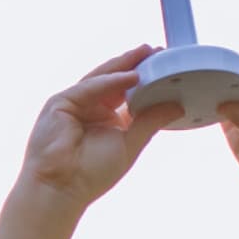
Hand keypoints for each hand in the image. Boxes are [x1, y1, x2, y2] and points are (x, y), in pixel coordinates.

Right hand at [20, 45, 161, 201]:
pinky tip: (132, 76)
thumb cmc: (91, 174)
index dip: (144, 79)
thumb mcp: (130, 143)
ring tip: (148, 54)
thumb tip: (177, 105)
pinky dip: (111, 81)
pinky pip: (90, 87)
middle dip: (136, 64)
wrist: (61, 188)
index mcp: (104, 118)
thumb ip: (151, 121)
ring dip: (125, 65)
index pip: (126, 92)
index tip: (165, 66)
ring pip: (102, 78)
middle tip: (158, 50)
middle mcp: (89, 107)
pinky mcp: (61, 102)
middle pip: (114, 80)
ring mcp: (74, 103)